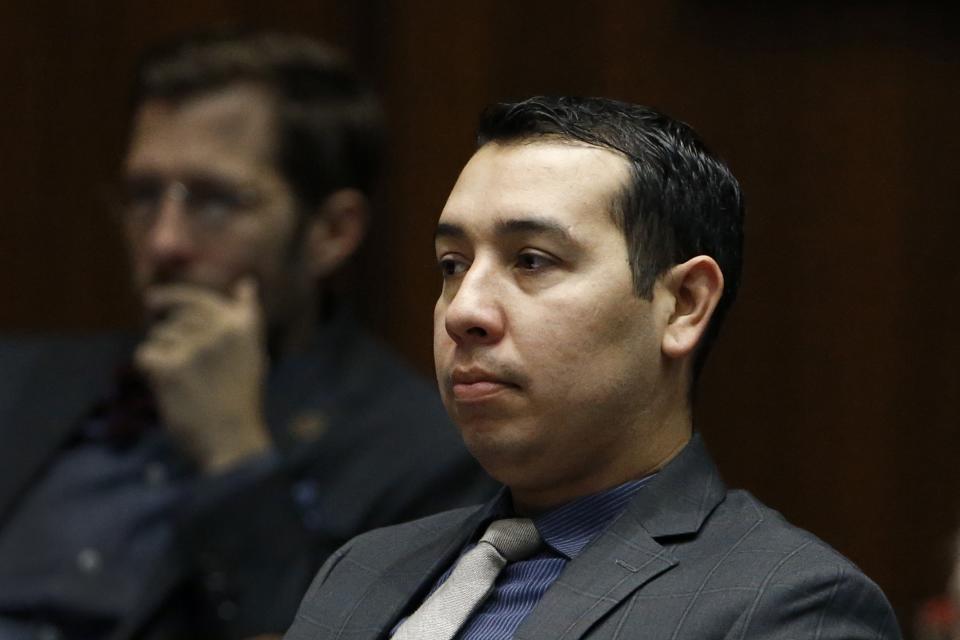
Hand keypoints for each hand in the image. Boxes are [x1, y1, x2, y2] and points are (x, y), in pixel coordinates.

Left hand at [135, 278, 273, 473]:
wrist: (231, 441)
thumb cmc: (239, 399)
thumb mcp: (252, 353)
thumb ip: (246, 317)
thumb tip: (247, 283)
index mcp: (241, 327)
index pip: (199, 299)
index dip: (175, 299)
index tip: (152, 301)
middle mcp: (220, 331)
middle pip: (174, 316)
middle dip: (167, 333)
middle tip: (176, 362)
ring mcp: (195, 347)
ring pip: (159, 336)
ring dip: (162, 356)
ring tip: (183, 383)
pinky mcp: (171, 367)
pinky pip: (145, 356)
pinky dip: (149, 373)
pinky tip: (167, 389)